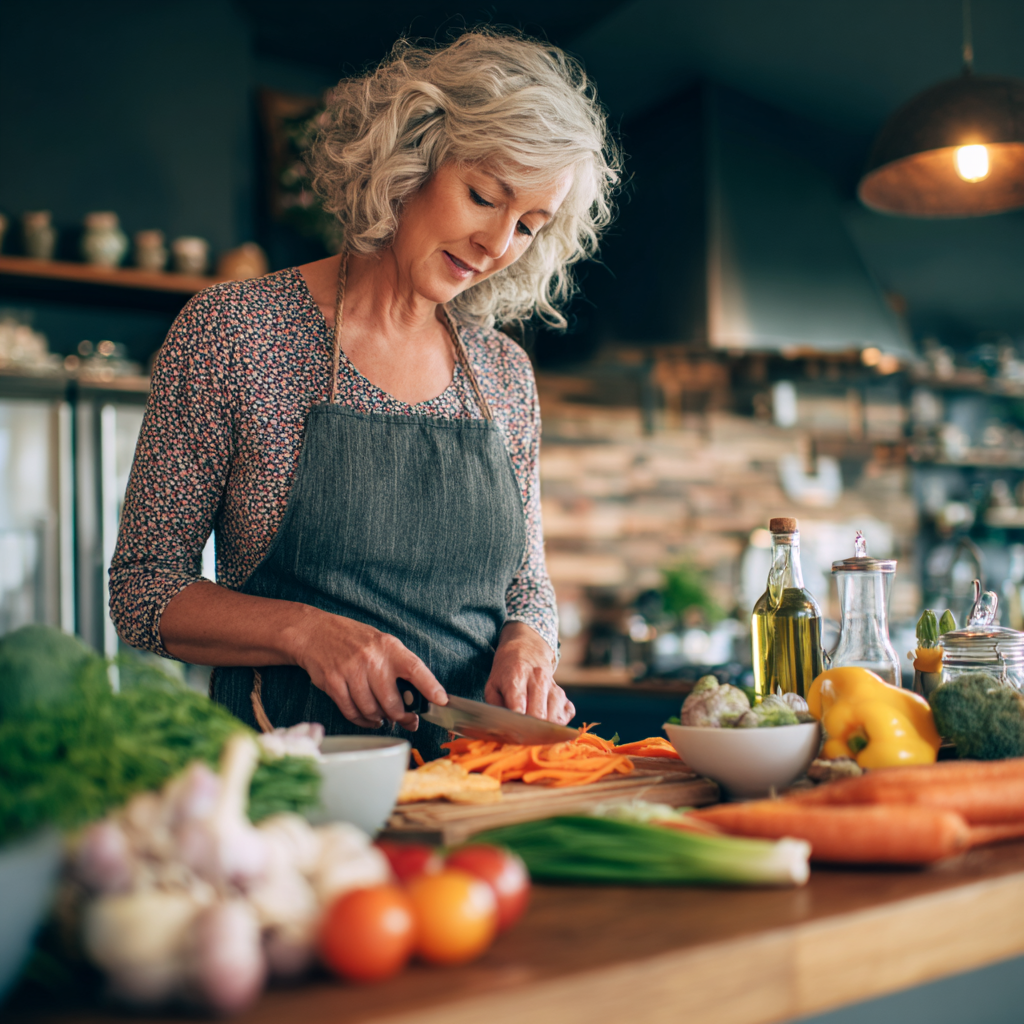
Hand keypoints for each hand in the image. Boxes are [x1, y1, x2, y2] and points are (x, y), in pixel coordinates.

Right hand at [292, 610, 446, 729]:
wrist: (316, 633)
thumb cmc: (354, 641)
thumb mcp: (381, 644)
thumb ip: (398, 667)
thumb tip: (417, 697)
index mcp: (389, 647)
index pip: (415, 669)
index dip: (430, 687)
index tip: (441, 701)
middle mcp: (371, 659)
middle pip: (392, 701)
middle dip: (402, 717)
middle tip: (407, 720)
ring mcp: (350, 671)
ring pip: (372, 710)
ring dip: (380, 719)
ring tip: (383, 718)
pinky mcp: (333, 683)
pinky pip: (352, 711)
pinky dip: (362, 720)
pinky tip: (368, 718)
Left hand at [484, 622, 573, 724]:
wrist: (527, 649)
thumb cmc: (506, 672)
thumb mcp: (492, 685)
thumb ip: (495, 706)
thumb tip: (502, 727)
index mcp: (517, 676)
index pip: (519, 705)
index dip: (515, 724)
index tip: (511, 734)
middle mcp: (538, 679)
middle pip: (539, 715)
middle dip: (529, 731)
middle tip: (520, 737)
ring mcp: (554, 686)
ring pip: (555, 718)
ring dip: (543, 729)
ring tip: (532, 728)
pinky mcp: (564, 694)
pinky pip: (567, 715)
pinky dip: (558, 723)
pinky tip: (546, 719)